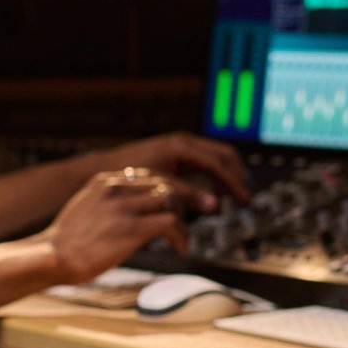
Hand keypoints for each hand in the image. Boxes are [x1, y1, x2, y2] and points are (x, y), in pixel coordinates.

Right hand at [43, 167, 192, 282]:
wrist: (51, 257)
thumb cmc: (66, 243)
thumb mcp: (84, 210)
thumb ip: (107, 204)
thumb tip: (129, 213)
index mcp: (103, 181)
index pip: (150, 174)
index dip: (172, 186)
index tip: (184, 200)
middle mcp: (115, 188)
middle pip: (166, 181)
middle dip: (190, 195)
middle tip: (207, 208)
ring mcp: (123, 207)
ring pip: (172, 198)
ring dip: (185, 218)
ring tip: (183, 237)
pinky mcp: (131, 228)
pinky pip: (171, 223)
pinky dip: (182, 236)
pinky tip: (180, 249)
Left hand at [100, 131, 248, 205]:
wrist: (104, 168)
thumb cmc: (128, 176)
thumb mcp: (161, 186)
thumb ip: (189, 194)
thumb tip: (216, 205)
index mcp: (182, 146)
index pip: (219, 162)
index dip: (234, 182)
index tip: (244, 198)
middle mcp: (183, 142)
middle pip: (223, 155)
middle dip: (236, 175)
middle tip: (244, 197)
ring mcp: (180, 147)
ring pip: (215, 159)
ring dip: (226, 177)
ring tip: (233, 197)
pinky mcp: (176, 155)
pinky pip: (203, 163)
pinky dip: (213, 177)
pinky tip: (213, 194)